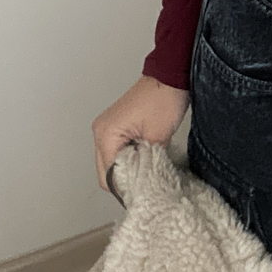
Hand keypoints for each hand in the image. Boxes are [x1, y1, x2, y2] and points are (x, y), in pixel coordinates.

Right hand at [92, 75, 189, 196]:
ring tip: (146, 174)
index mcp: (106, 134)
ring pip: (111, 161)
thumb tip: (145, 182)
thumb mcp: (157, 138)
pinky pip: (117, 150)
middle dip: (123, 180)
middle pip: (105, 170)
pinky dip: (128, 158)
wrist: (170, 75)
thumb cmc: (164, 99)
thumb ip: (146, 163)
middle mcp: (101, 131)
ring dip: (126, 169)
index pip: (108, 175)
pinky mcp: (117, 125)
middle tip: (144, 188)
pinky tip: (144, 161)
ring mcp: (107, 127)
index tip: (140, 195)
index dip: (124, 188)